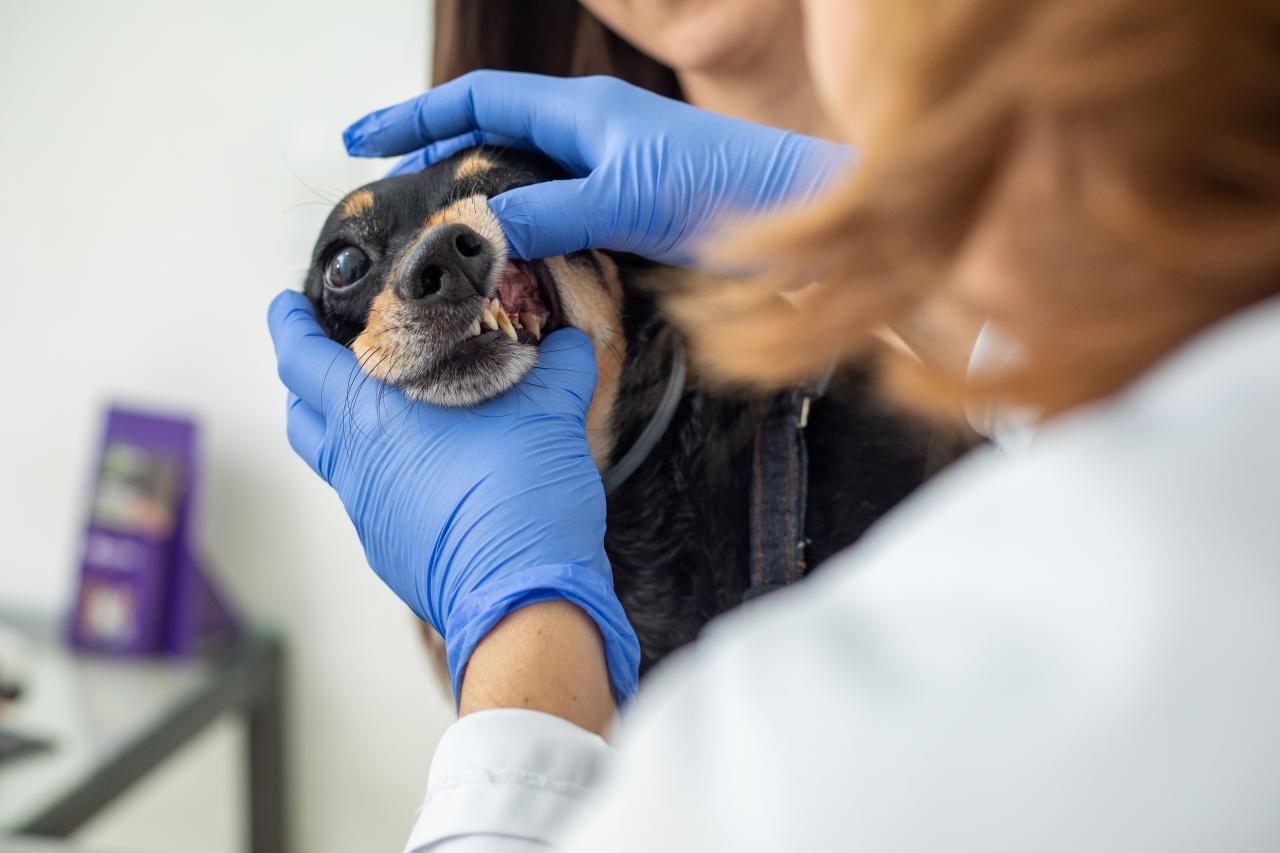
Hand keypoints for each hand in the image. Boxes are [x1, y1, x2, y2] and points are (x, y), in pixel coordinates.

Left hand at [267, 291, 638, 702]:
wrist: (522, 595)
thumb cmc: (521, 492)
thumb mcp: (552, 409)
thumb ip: (560, 364)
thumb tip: (572, 343)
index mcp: (372, 413)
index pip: (300, 358)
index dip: (288, 324)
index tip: (287, 305)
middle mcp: (356, 461)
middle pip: (301, 410)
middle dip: (305, 376)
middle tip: (325, 352)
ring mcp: (368, 510)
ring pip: (333, 457)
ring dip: (342, 427)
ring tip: (379, 410)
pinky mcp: (390, 547)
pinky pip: (372, 497)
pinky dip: (385, 471)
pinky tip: (427, 467)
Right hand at [341, 71, 851, 265]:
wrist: (796, 214)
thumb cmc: (723, 190)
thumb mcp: (622, 201)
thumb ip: (547, 212)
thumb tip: (479, 226)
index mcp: (581, 110)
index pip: (478, 99)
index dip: (416, 114)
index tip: (365, 139)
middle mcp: (590, 130)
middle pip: (493, 131)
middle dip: (439, 154)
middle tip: (392, 191)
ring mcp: (609, 166)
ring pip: (524, 174)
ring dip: (482, 195)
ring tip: (440, 230)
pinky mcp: (629, 203)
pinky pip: (558, 207)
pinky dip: (526, 226)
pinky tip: (513, 257)